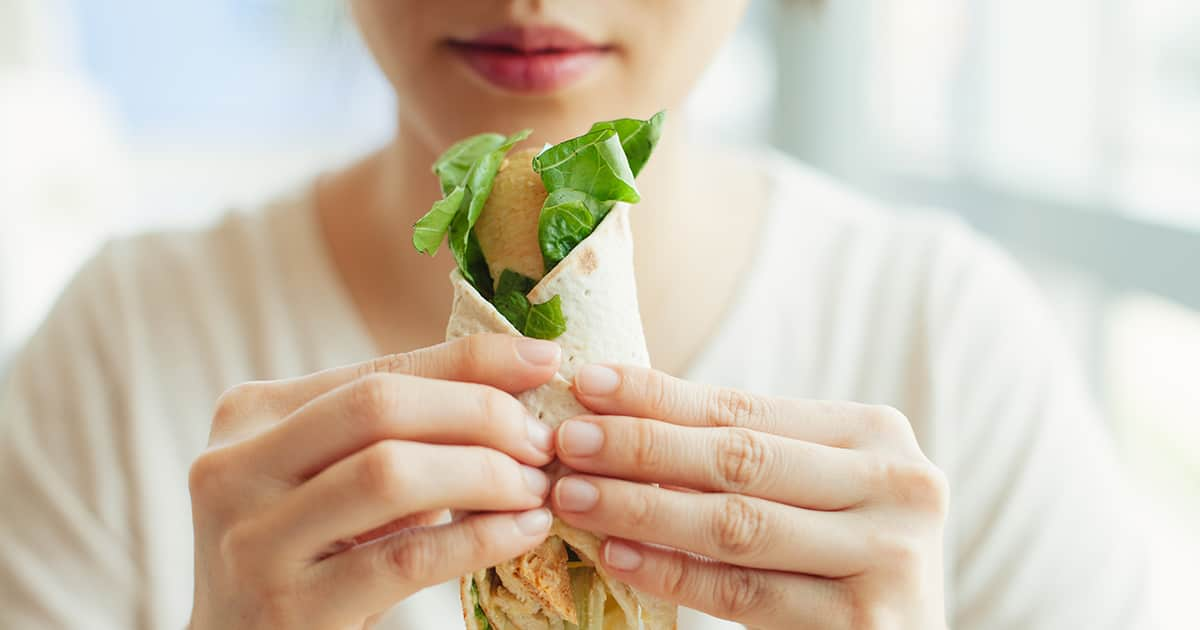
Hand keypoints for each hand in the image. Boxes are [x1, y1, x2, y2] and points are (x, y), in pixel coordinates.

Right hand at [188, 334, 561, 629]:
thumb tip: (522, 371)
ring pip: (389, 474)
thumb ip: (402, 428)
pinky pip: (404, 557)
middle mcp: (232, 467)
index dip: (469, 361)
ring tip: (535, 489)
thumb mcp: (338, 477)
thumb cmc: (308, 555)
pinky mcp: (287, 609)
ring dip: (484, 473)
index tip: (544, 361)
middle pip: (378, 407)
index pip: (378, 370)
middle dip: (480, 414)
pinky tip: (523, 532)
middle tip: (543, 441)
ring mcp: (251, 541)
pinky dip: (478, 538)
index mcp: (249, 415)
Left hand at [550, 365, 948, 629]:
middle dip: (642, 447)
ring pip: (736, 525)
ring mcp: (888, 557)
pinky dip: (673, 572)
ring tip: (574, 496)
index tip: (587, 382)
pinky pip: (744, 592)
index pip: (746, 409)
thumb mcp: (808, 487)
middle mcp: (897, 485)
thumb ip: (739, 455)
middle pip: (740, 460)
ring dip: (642, 508)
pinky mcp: (867, 624)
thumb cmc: (838, 555)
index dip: (660, 397)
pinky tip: (617, 556)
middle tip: (567, 438)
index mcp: (876, 435)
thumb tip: (616, 414)